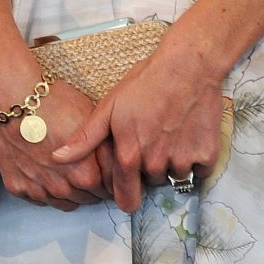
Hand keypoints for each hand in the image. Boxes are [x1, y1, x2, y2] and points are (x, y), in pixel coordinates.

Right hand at [0, 77, 111, 212]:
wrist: (12, 96)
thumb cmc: (55, 103)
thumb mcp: (93, 121)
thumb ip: (107, 150)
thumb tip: (120, 164)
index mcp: (85, 174)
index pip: (108, 190)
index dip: (111, 180)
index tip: (110, 173)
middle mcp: (62, 187)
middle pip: (87, 199)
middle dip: (94, 188)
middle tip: (91, 170)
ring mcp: (38, 189)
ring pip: (64, 203)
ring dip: (71, 192)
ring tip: (71, 172)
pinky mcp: (17, 187)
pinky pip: (40, 199)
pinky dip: (46, 190)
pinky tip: (48, 171)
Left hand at [53, 27, 228, 212]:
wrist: (189, 66)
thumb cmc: (146, 83)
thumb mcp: (109, 107)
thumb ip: (85, 139)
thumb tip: (57, 159)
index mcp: (129, 156)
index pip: (125, 197)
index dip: (125, 193)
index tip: (129, 182)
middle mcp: (156, 164)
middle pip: (150, 183)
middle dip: (149, 169)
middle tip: (153, 140)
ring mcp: (183, 160)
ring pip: (174, 176)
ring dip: (172, 163)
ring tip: (171, 133)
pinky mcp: (207, 154)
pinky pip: (199, 171)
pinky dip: (196, 159)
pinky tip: (189, 135)